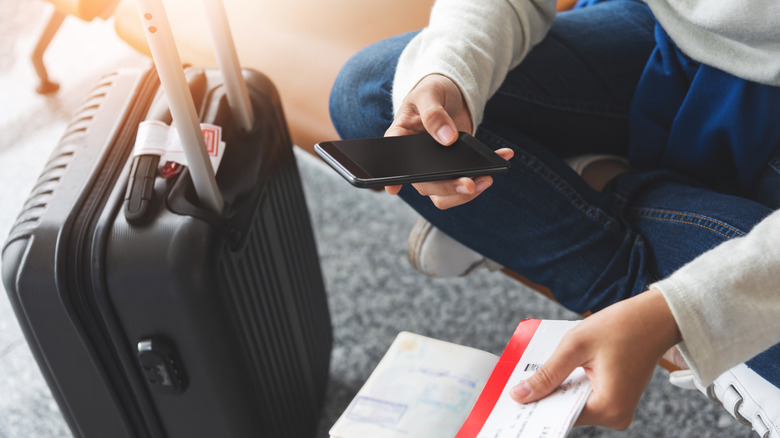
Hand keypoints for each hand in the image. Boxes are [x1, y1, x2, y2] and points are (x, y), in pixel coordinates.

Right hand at [384, 74, 512, 208]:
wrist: (451, 92)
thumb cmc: (432, 90)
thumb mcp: (430, 94)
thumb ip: (434, 114)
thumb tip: (446, 138)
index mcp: (400, 140)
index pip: (394, 163)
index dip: (394, 179)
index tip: (394, 189)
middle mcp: (415, 160)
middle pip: (425, 185)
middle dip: (449, 188)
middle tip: (471, 184)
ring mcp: (435, 166)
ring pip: (444, 194)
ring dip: (466, 193)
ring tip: (487, 178)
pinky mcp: (454, 166)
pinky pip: (466, 179)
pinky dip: (486, 172)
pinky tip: (503, 156)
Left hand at [510, 289, 681, 428]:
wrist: (655, 317)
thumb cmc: (622, 326)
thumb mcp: (576, 346)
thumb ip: (548, 374)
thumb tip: (521, 395)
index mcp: (608, 407)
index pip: (560, 416)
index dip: (535, 407)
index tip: (512, 403)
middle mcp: (615, 415)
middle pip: (565, 412)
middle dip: (543, 397)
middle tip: (515, 386)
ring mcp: (616, 409)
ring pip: (572, 404)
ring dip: (555, 389)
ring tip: (534, 376)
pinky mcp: (615, 399)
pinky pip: (583, 397)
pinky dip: (568, 384)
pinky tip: (555, 371)